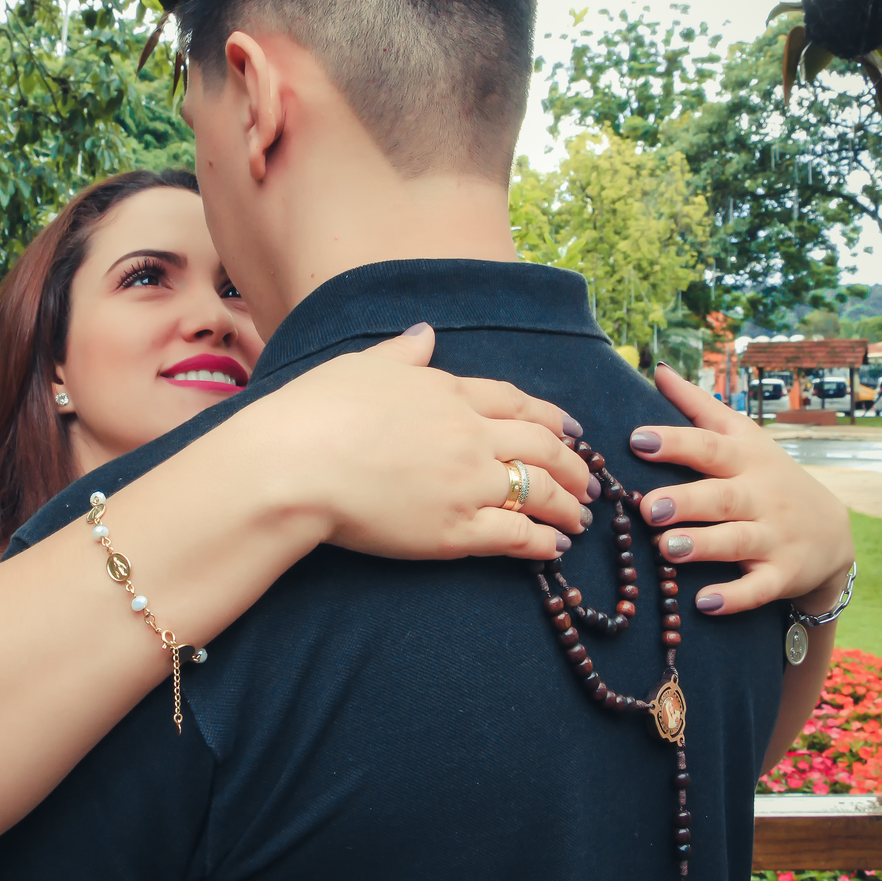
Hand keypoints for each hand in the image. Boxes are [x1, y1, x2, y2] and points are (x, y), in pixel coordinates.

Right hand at [256, 322, 593, 563]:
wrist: (292, 464)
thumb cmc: (314, 412)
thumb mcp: (361, 366)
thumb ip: (402, 353)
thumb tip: (425, 332)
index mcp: (446, 392)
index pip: (513, 400)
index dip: (548, 415)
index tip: (570, 428)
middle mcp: (468, 434)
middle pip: (541, 445)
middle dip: (573, 464)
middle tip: (589, 479)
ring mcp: (467, 483)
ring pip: (540, 491)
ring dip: (568, 504)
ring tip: (581, 518)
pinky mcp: (455, 530)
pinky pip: (517, 536)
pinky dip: (544, 542)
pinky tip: (556, 548)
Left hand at [627, 364, 853, 616]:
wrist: (831, 531)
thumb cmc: (767, 477)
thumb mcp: (742, 437)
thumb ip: (698, 406)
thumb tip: (659, 369)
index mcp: (745, 460)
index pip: (709, 446)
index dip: (675, 443)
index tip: (637, 439)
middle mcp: (759, 496)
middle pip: (722, 496)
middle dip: (687, 500)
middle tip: (649, 508)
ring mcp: (773, 537)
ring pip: (737, 542)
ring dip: (703, 546)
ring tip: (666, 549)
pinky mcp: (781, 576)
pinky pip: (757, 588)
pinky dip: (733, 597)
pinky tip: (703, 604)